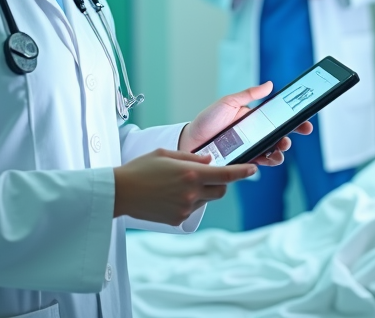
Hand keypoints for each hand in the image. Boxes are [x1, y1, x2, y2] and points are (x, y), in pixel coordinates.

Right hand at [113, 148, 254, 225]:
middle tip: (207, 175)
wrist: (120, 193)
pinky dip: (189, 201)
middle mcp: (192, 193)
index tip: (254, 169)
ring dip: (202, 192)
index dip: (243, 172)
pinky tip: (170, 195)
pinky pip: (192, 209)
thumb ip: (192, 157)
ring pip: (206, 200)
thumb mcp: (166, 154)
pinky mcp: (178, 220)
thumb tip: (210, 161)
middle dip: (220, 183)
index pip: (227, 174)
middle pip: (221, 191)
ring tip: (178, 184)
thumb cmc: (141, 169)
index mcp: (191, 174)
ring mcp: (185, 208)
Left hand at [178, 82, 313, 166]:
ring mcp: (250, 148)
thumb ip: (248, 94)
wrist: (189, 142)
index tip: (306, 121)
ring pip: (273, 151)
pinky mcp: (243, 161)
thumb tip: (270, 84)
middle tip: (292, 137)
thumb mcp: (228, 103)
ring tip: (280, 150)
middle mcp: (255, 134)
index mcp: (253, 118)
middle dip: (290, 137)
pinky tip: (269, 159)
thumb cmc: (207, 120)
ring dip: (281, 152)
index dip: (294, 120)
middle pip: (279, 136)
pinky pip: (260, 163)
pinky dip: (268, 161)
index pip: (278, 119)